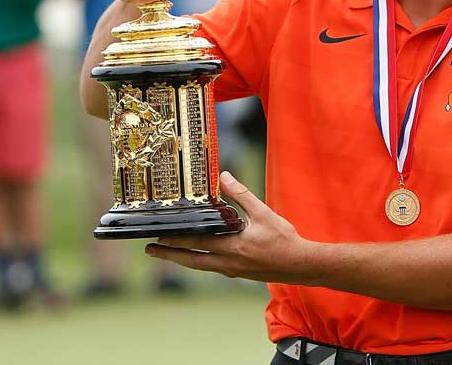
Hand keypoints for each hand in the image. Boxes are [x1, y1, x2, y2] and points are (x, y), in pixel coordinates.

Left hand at [145, 171, 313, 284]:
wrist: (300, 265)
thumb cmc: (284, 239)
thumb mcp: (263, 213)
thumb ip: (242, 195)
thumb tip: (224, 177)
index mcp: (232, 247)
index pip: (196, 243)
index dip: (175, 240)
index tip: (158, 236)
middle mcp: (228, 262)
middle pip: (191, 259)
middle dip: (169, 254)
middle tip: (151, 250)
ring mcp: (232, 270)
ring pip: (200, 266)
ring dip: (182, 259)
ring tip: (168, 254)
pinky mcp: (239, 273)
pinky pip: (213, 267)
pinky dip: (200, 261)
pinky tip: (199, 256)